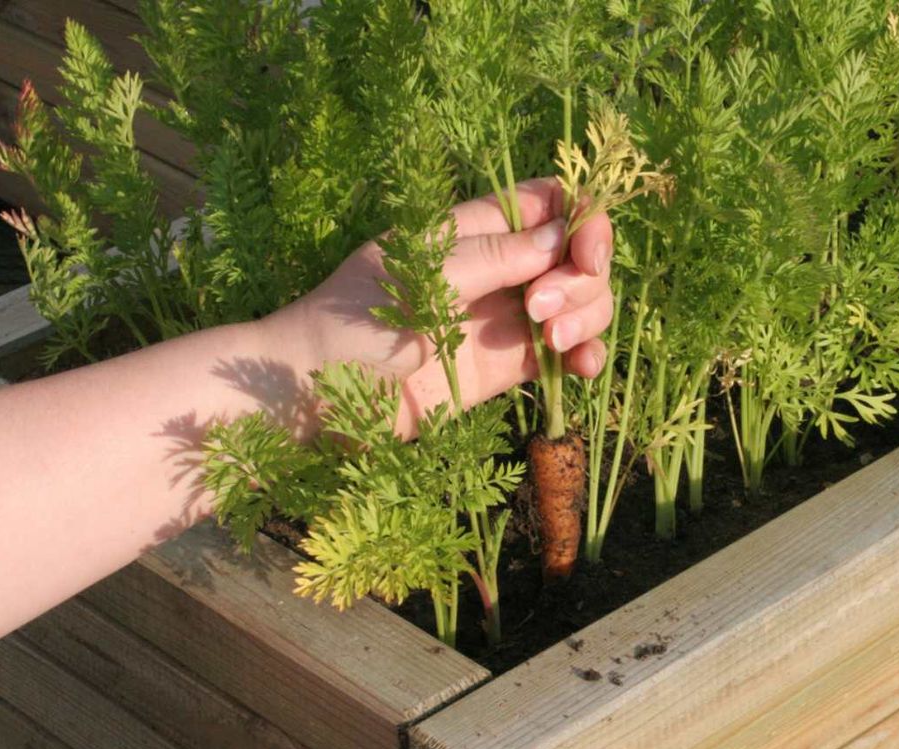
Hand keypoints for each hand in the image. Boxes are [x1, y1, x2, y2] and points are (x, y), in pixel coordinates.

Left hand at [264, 177, 613, 434]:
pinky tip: (582, 368)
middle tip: (540, 310)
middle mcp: (495, 268)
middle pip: (572, 254)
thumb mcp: (420, 276)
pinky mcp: (504, 368)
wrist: (312, 394)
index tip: (585, 249)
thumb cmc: (351, 320)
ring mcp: (502, 318)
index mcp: (470, 228)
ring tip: (553, 343)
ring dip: (586, 316)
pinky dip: (584, 355)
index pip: (546, 202)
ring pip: (577, 302)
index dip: (581, 217)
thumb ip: (493, 257)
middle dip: (579, 277)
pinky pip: (562, 354)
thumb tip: (560, 235)